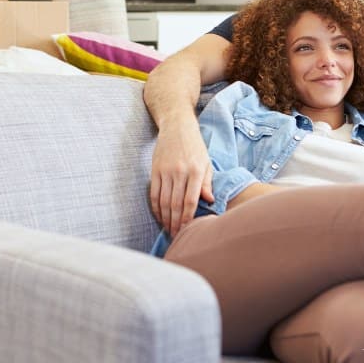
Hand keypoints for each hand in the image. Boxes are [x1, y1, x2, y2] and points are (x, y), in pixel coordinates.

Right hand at [149, 121, 213, 238]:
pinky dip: (156, 207)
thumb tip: (209, 201)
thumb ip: (207, 183)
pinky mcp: (155, 170)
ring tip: (168, 229)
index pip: (190, 201)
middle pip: (176, 204)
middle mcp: (180, 172)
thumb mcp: (206, 162)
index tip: (187, 230)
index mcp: (196, 171)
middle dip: (176, 223)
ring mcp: (166, 171)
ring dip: (165, 218)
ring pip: (164, 201)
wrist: (177, 127)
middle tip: (176, 236)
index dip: (188, 218)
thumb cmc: (195, 146)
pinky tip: (159, 216)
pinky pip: (154, 193)